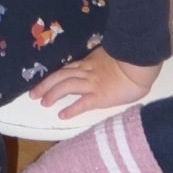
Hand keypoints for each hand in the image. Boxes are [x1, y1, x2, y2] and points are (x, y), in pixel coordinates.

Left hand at [30, 47, 160, 119]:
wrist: (139, 65)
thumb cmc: (130, 62)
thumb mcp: (110, 57)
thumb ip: (100, 63)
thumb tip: (97, 66)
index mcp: (88, 63)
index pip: (65, 69)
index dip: (53, 76)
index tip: (43, 82)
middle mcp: (86, 73)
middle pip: (60, 77)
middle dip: (45, 85)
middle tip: (33, 94)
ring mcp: (92, 84)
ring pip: (66, 87)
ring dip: (53, 94)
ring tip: (43, 103)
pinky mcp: (100, 97)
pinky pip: (82, 103)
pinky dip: (71, 108)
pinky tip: (62, 114)